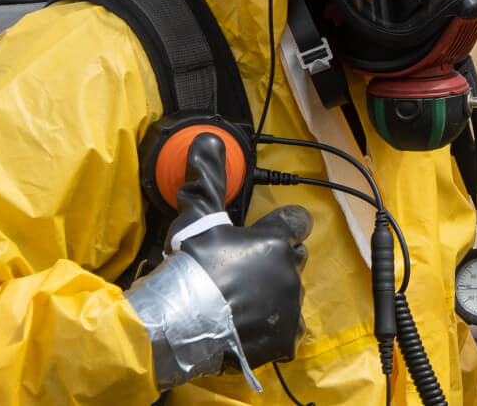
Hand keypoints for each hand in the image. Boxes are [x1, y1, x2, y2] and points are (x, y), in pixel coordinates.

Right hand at [126, 133, 311, 390]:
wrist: (179, 325)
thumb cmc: (190, 269)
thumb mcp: (197, 219)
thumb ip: (207, 179)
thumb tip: (207, 139)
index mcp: (275, 240)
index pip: (297, 221)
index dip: (285, 223)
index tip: (272, 229)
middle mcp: (290, 271)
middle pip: (294, 258)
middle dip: (277, 260)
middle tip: (245, 270)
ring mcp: (290, 306)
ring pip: (291, 293)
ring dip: (274, 294)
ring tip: (242, 300)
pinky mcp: (287, 337)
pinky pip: (289, 329)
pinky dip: (274, 328)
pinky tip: (249, 326)